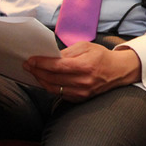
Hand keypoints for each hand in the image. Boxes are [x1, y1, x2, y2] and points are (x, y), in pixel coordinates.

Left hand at [24, 42, 141, 101]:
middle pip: (52, 78)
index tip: (31, 60)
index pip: (57, 66)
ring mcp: (82, 92)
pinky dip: (50, 87)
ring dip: (41, 80)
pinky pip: (60, 94)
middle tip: (28, 65)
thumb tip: (50, 57)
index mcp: (85, 66)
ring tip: (34, 72)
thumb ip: (67, 52)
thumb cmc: (101, 56)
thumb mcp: (86, 47)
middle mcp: (83, 81)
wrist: (118, 71)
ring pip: (54, 88)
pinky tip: (45, 80)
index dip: (41, 63)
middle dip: (37, 71)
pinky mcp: (81, 99)